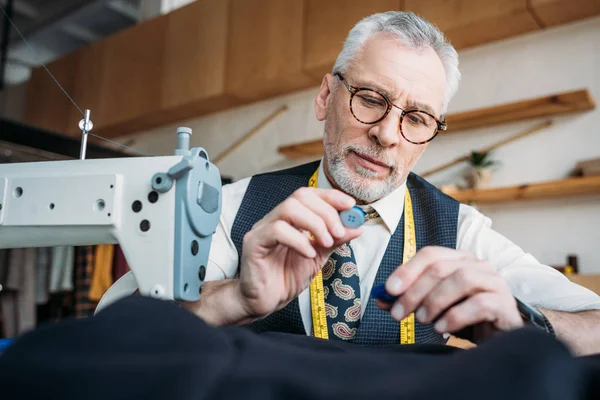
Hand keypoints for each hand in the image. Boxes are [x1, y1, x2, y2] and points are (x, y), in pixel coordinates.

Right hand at [237, 187, 362, 318]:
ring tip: (326, 243)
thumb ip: (335, 240)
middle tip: (338, 232)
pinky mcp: (254, 243)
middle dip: (326, 212)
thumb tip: (357, 227)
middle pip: (300, 197)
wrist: (266, 302)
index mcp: (290, 219)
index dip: (331, 196)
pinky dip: (298, 240)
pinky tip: (308, 254)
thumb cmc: (287, 278)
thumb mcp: (319, 257)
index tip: (350, 205)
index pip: (310, 195)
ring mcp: (263, 229)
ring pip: (289, 209)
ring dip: (315, 224)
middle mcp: (275, 218)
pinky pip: (277, 230)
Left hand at [377, 246, 522, 338]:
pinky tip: (442, 329)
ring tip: (422, 320)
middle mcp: (478, 265)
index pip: (430, 254)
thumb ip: (409, 299)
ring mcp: (495, 282)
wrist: (501, 339)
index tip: (388, 290)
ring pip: (460, 280)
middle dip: (414, 291)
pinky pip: (479, 303)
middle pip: (440, 268)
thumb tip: (380, 298)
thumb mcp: (433, 307)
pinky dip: (455, 316)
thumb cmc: (465, 318)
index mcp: (460, 259)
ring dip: (434, 301)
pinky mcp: (505, 304)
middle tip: (399, 313)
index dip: (407, 270)